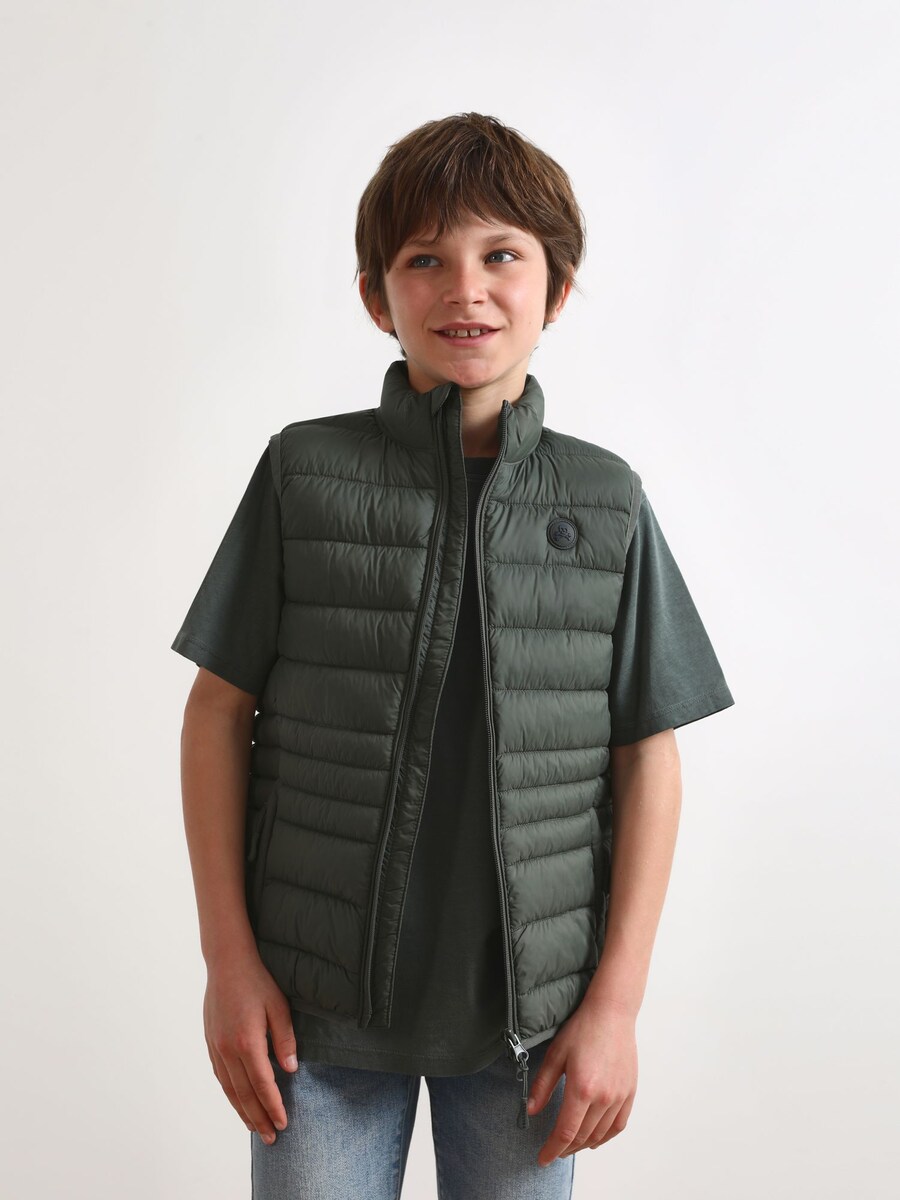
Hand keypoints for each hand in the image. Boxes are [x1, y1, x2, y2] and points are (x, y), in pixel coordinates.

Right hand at [203, 948, 298, 1143]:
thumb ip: (285, 1039)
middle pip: (244, 1094)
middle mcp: (227, 1049)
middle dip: (258, 1118)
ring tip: (255, 1128)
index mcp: (247, 1041)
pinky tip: (238, 1102)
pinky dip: (230, 1094)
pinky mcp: (211, 1042)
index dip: (273, 1106)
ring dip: (242, 1111)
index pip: (262, 1084)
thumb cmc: (257, 981)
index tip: (284, 1123)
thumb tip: (290, 1070)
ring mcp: (216, 1047)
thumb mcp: (278, 1006)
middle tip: (271, 1137)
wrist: (227, 962)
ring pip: (229, 1089)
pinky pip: (220, 1076)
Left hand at [527, 1001, 637, 1166]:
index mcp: (581, 1088)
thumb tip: (530, 1111)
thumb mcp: (555, 1055)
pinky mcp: (630, 1092)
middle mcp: (603, 1097)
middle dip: (565, 1148)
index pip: (565, 1132)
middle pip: (582, 1136)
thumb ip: (542, 1086)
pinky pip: (619, 1125)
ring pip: (600, 1134)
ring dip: (583, 1145)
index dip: (552, 1149)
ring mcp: (619, 1096)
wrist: (612, 1013)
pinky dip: (605, 1137)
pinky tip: (595, 1139)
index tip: (542, 1159)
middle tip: (553, 1151)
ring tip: (570, 1146)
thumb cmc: (582, 1029)